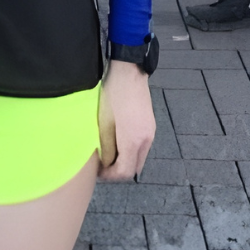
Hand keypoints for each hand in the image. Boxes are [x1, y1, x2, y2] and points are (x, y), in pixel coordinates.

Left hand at [98, 60, 155, 180]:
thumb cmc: (113, 95)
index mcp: (134, 141)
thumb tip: (106, 163)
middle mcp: (146, 140)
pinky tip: (118, 142)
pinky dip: (130, 150)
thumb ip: (106, 146)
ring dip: (125, 160)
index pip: (126, 172)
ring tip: (108, 153)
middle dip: (119, 171)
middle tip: (102, 166)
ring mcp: (151, 133)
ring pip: (139, 157)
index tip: (99, 173)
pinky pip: (142, 146)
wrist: (129, 72)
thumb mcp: (104, 122)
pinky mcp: (150, 125)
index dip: (111, 176)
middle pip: (135, 167)